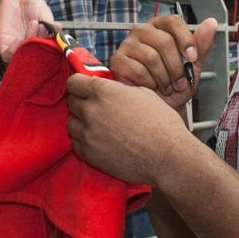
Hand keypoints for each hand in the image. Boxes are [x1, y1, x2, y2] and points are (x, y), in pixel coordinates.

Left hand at [0, 0, 52, 61]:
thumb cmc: (34, 7)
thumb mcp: (46, 17)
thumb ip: (51, 27)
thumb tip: (59, 30)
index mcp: (42, 46)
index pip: (46, 57)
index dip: (49, 50)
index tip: (51, 36)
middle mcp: (30, 48)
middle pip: (34, 58)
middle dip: (39, 45)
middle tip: (42, 27)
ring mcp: (17, 47)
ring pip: (20, 58)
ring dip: (27, 46)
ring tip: (34, 24)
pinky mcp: (4, 43)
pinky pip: (6, 55)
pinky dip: (12, 50)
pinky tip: (18, 39)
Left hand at [66, 73, 188, 184]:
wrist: (167, 155)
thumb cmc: (161, 123)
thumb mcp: (143, 93)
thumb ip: (119, 89)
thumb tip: (111, 89)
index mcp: (103, 91)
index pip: (73, 82)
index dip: (79, 84)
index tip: (84, 88)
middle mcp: (91, 110)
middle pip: (71, 102)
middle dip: (81, 102)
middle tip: (95, 108)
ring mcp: (87, 134)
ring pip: (71, 123)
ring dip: (81, 122)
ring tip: (97, 126)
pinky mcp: (89, 154)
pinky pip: (76, 143)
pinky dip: (83, 141)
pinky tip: (99, 141)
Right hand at [110, 16, 217, 108]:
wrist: (159, 108)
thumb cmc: (173, 85)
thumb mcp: (192, 66)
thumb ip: (201, 45)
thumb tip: (211, 23)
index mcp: (160, 27)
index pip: (173, 21)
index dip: (186, 40)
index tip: (193, 59)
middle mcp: (142, 31)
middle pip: (164, 41)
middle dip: (176, 67)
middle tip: (180, 83)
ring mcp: (127, 44)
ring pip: (151, 57)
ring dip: (164, 78)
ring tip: (167, 87)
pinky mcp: (117, 61)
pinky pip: (138, 70)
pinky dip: (150, 84)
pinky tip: (151, 88)